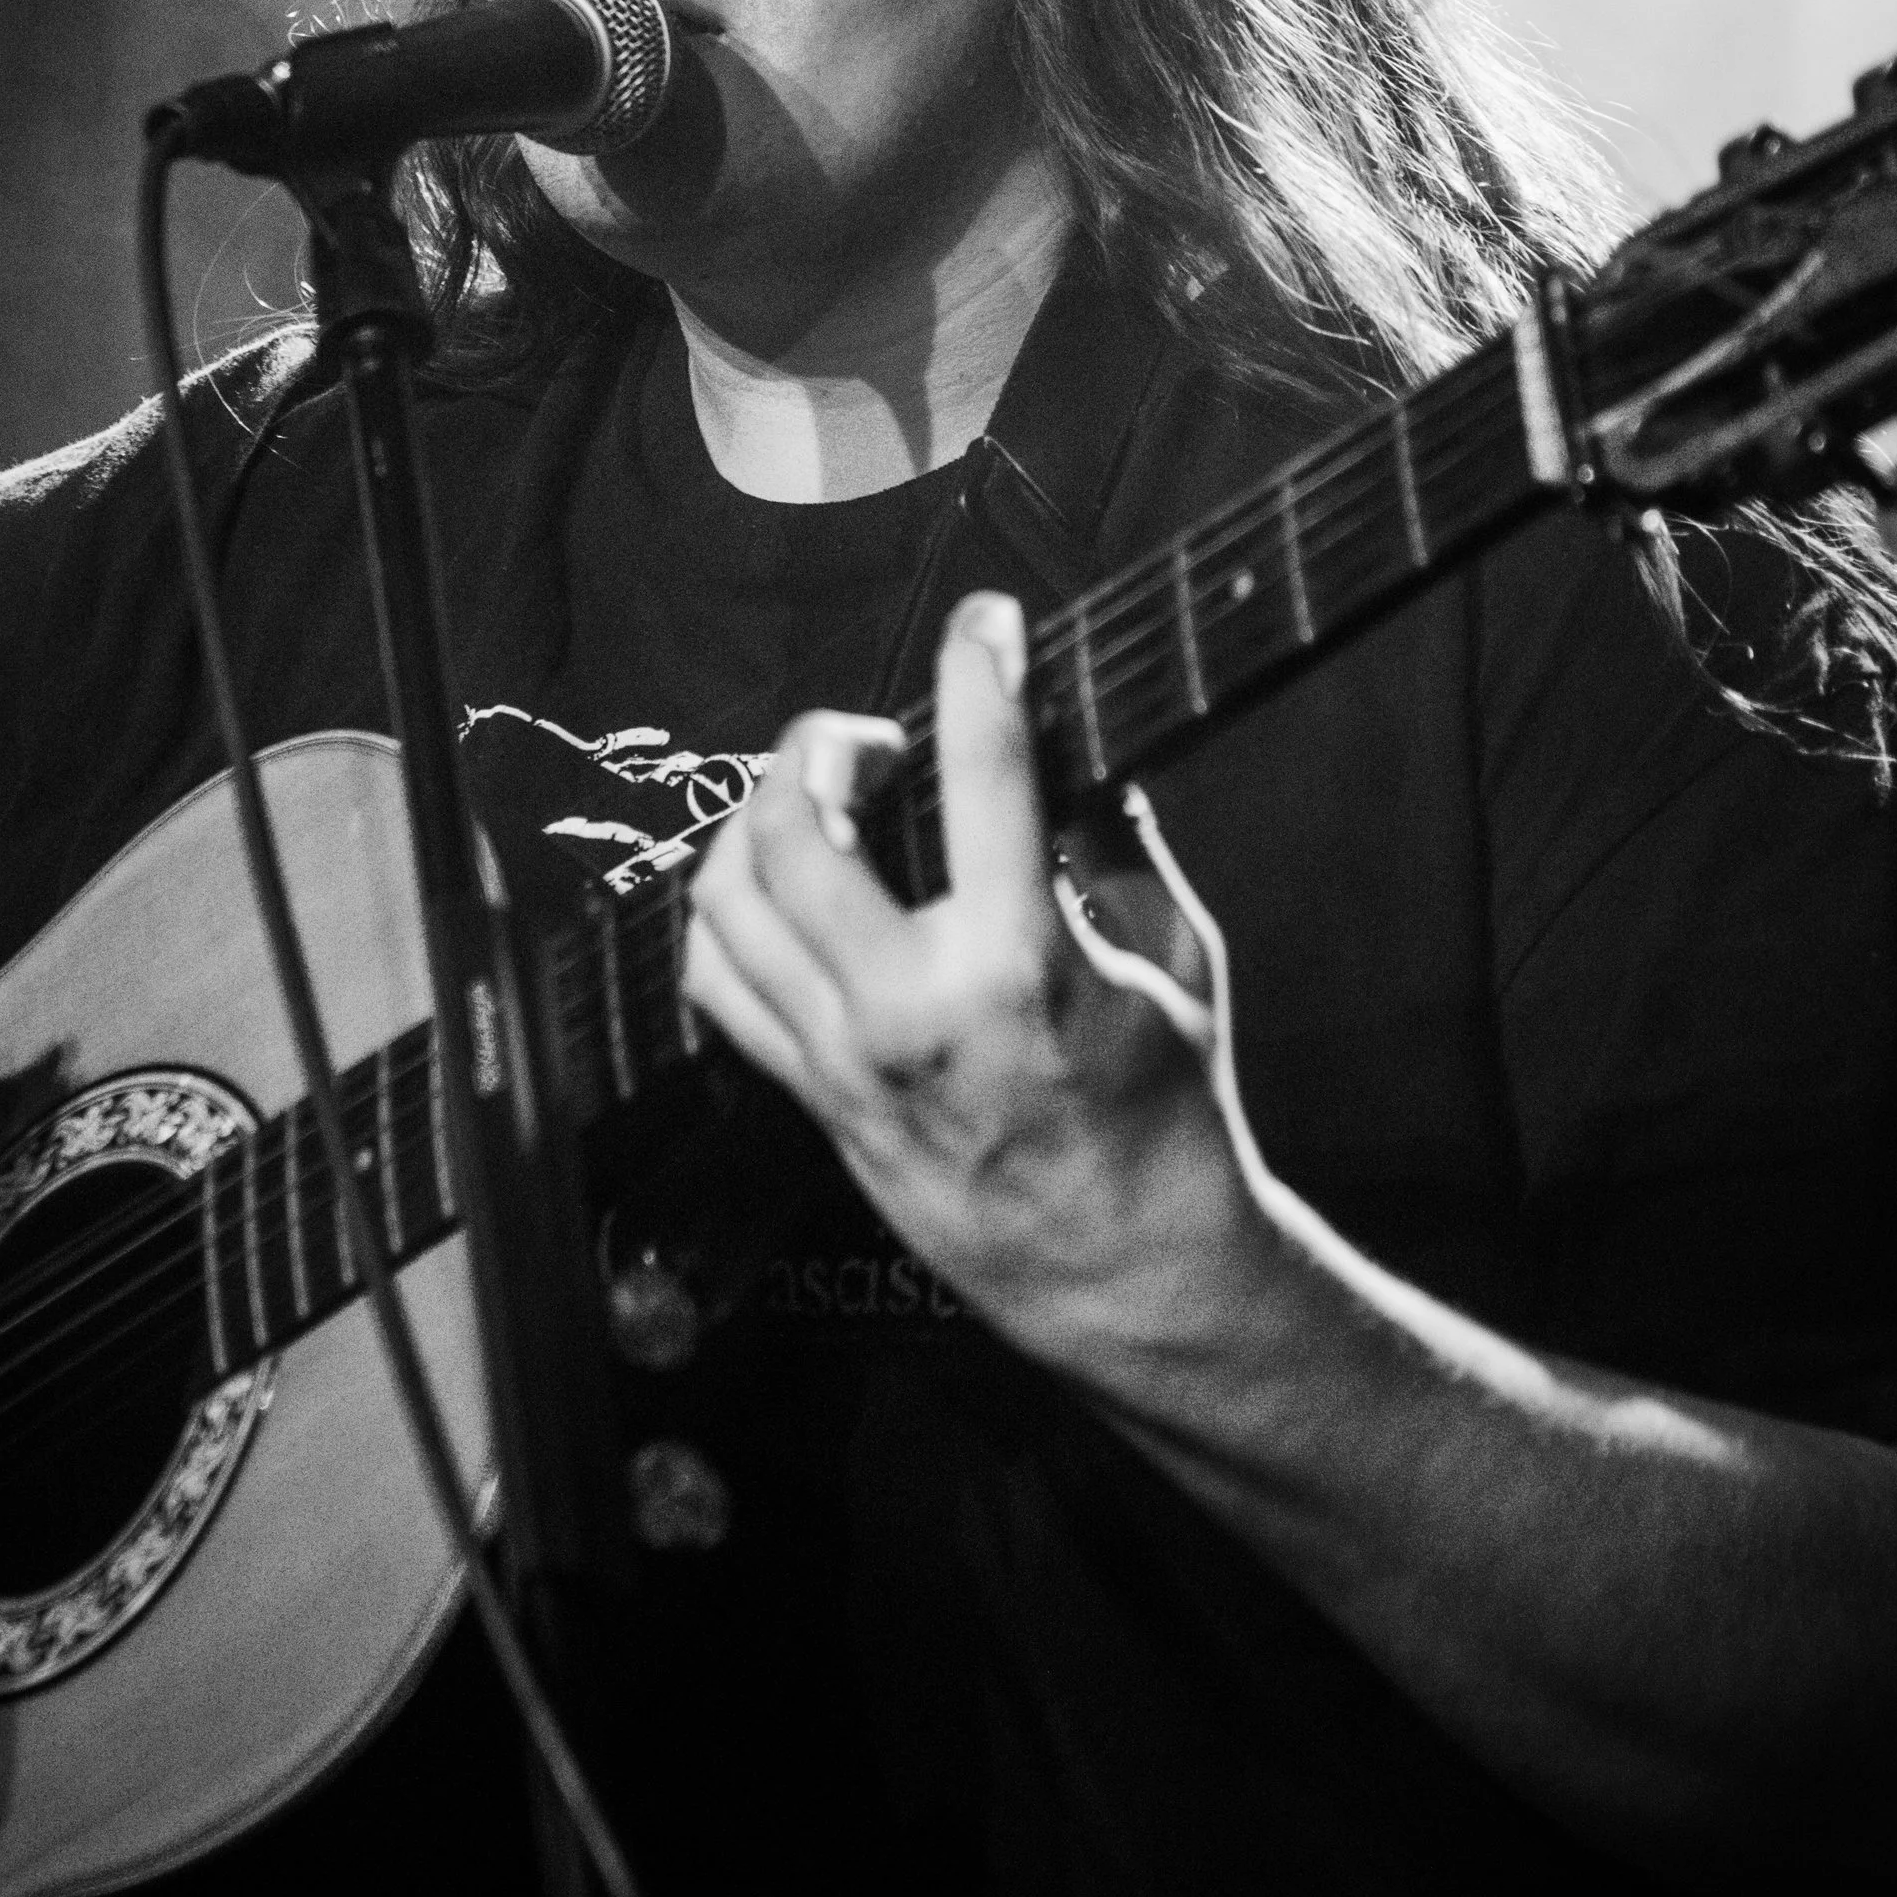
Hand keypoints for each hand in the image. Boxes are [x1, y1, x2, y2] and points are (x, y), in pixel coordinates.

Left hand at [685, 590, 1272, 1371]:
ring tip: (811, 804)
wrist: (1127, 1274)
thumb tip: (1075, 754)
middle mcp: (913, 1007)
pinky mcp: (815, 1100)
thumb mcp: (1179, 965)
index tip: (984, 621)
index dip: (977, 665)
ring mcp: (847, 1061)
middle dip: (821, 744)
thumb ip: (1118, 846)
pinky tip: (774, 892)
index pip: (982, 768)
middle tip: (871, 737)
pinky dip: (726, 916)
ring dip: (756, 821)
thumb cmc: (1169, 1123)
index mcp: (1023, 963)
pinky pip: (717, 984)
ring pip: (728, 901)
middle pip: (795, 828)